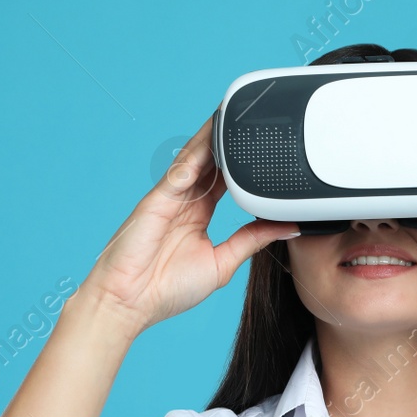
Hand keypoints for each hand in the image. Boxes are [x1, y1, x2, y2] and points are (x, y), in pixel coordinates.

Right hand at [81, 115, 297, 333]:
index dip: (244, 163)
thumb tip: (287, 227)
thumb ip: (252, 240)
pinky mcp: (157, 199)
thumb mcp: (222, 263)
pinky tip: (214, 138)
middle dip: (231, 141)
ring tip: (237, 114)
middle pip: (212, 162)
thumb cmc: (167, 290)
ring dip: (215, 137)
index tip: (266, 148)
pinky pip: (180, 170)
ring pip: (197, 158)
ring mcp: (170, 197)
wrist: (129, 303)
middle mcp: (185, 201)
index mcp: (198, 214)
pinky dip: (197, 153)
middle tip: (254, 119)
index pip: (227, 180)